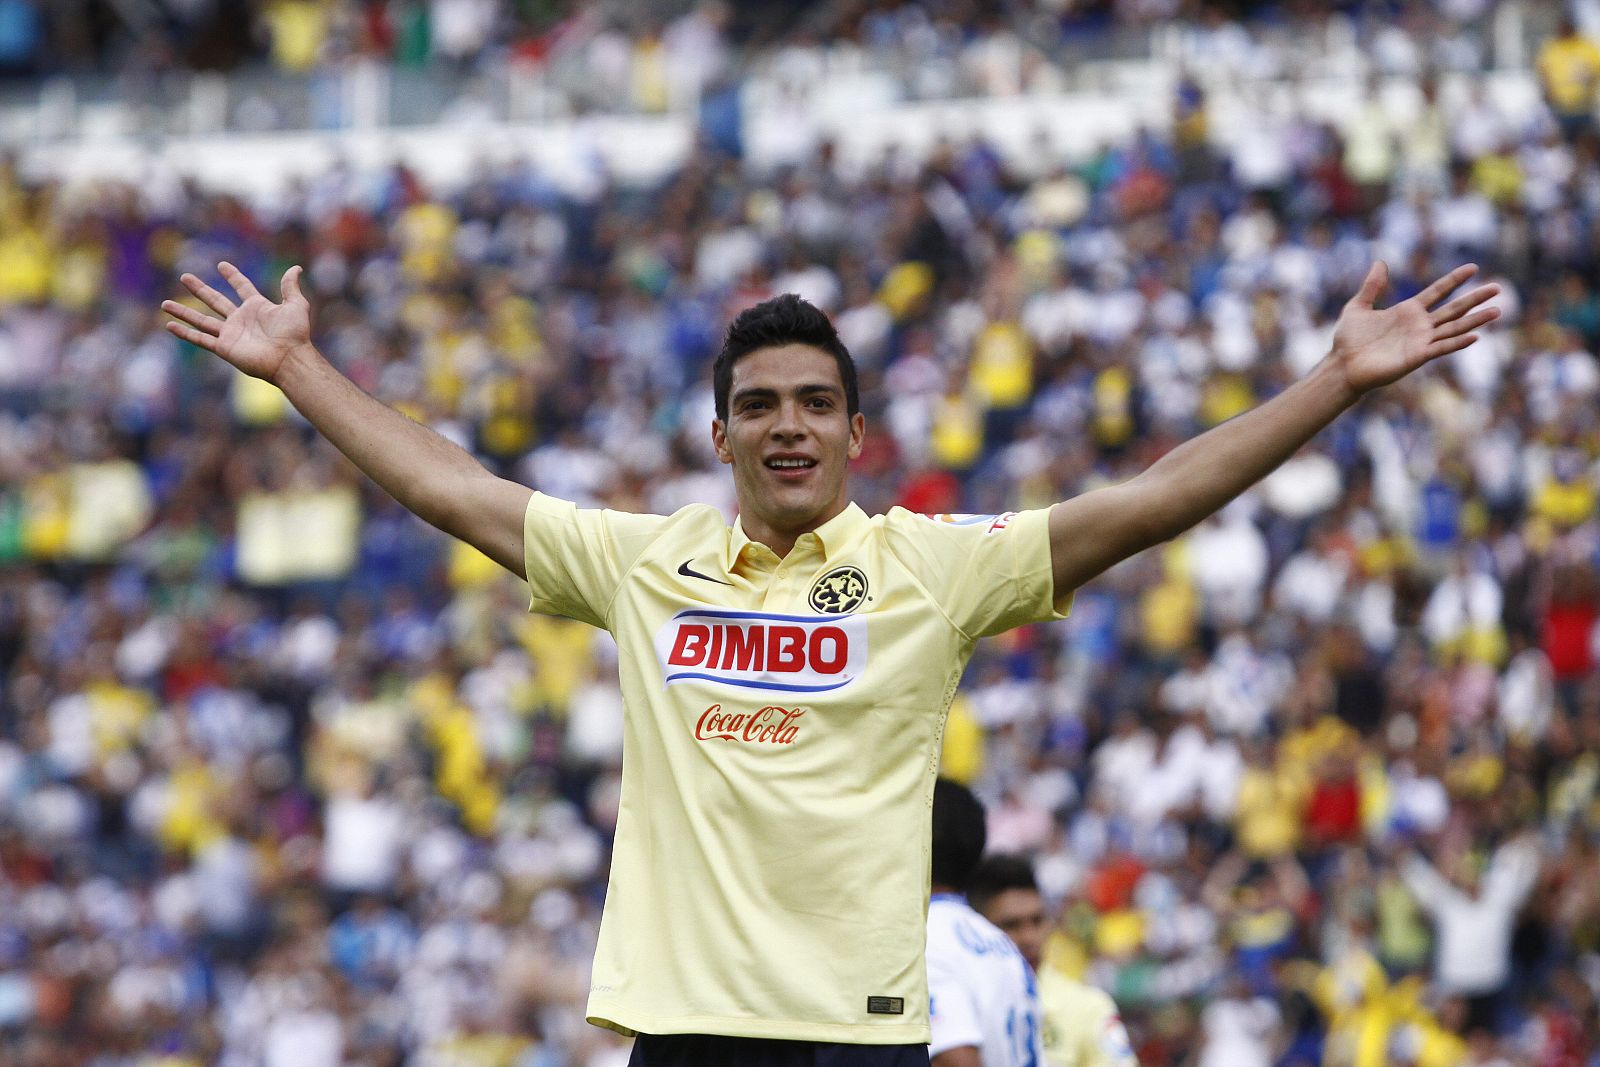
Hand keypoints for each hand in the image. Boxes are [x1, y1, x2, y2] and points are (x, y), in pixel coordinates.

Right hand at [161, 262, 311, 383]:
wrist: (289, 358)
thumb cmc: (295, 334)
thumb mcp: (296, 305)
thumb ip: (291, 287)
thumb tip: (296, 267)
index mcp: (257, 307)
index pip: (242, 287)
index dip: (233, 277)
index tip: (222, 265)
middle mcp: (241, 319)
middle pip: (215, 300)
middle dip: (200, 289)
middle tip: (184, 276)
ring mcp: (231, 334)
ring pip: (202, 320)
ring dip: (184, 312)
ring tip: (165, 304)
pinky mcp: (224, 348)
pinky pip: (201, 339)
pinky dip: (185, 333)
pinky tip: (169, 326)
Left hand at [1328, 261, 1500, 396]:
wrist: (1342, 365)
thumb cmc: (1348, 339)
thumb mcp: (1358, 306)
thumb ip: (1372, 286)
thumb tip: (1380, 262)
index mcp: (1408, 311)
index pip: (1437, 291)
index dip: (1454, 280)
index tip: (1473, 267)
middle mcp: (1419, 325)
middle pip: (1453, 308)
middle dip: (1475, 298)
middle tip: (1498, 288)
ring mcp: (1420, 341)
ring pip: (1454, 328)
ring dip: (1475, 320)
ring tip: (1497, 311)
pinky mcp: (1417, 357)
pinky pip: (1441, 348)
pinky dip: (1457, 343)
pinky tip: (1474, 336)